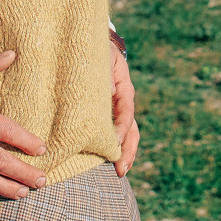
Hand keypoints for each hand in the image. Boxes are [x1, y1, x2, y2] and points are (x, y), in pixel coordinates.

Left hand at [110, 35, 138, 175]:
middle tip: (121, 169)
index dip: (122, 128)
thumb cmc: (96, 51)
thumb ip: (105, 71)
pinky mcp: (105, 117)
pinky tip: (105, 163)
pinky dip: (110, 149)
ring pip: (125, 136)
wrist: (90, 48)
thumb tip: (107, 90)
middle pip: (131, 130)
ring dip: (123, 154)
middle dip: (128, 150)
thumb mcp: (103, 56)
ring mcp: (115, 112)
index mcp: (124, 89)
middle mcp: (122, 104)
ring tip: (119, 172)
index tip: (116, 142)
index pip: (126, 112)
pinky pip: (111, 134)